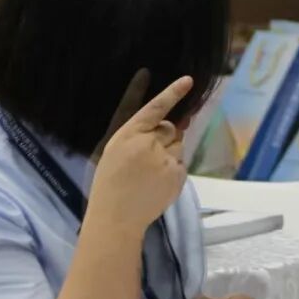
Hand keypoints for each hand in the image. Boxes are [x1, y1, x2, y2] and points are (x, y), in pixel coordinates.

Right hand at [87, 73, 194, 232]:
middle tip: (149, 158)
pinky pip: (182, 163)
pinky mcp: (177, 175)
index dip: (172, 93)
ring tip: (151, 173)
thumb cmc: (110, 183)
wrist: (117, 217)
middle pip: (172, 128)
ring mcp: (165, 160)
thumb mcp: (116, 151)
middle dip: (166, 137)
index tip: (188, 81)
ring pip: (179, 146)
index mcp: (128, 134)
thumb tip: (174, 126)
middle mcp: (149, 143)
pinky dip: (174, 170)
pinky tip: (158, 182)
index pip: (155, 109)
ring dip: (171, 153)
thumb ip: (141, 135)